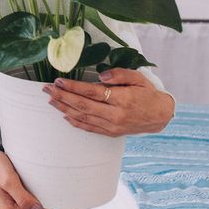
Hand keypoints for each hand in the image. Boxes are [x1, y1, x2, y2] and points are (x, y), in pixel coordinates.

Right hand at [0, 138, 53, 208]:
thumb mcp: (10, 181)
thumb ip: (23, 198)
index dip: (47, 205)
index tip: (57, 197)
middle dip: (41, 202)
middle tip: (53, 189)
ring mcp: (5, 203)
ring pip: (26, 204)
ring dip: (35, 197)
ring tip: (45, 187)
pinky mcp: (4, 195)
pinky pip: (21, 198)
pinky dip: (28, 193)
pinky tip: (32, 185)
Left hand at [43, 68, 174, 136]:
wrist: (160, 116)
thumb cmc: (148, 93)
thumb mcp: (138, 78)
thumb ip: (120, 74)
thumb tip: (101, 75)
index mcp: (122, 99)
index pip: (92, 92)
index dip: (74, 87)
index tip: (59, 81)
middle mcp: (115, 115)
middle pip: (83, 106)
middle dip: (63, 97)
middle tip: (47, 89)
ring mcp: (112, 126)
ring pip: (83, 117)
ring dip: (65, 108)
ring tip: (51, 100)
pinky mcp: (111, 133)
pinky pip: (90, 128)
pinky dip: (75, 122)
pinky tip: (65, 114)